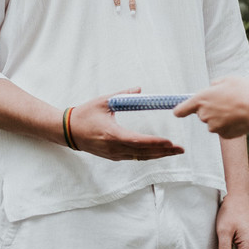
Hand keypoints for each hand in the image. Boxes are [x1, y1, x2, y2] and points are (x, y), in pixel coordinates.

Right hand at [69, 88, 184, 160]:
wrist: (68, 131)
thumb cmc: (85, 114)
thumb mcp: (103, 101)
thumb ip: (123, 95)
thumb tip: (139, 89)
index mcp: (112, 134)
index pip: (138, 141)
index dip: (155, 143)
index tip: (170, 142)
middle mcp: (114, 147)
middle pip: (143, 153)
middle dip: (163, 151)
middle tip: (179, 149)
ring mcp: (113, 154)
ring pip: (140, 157)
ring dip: (157, 155)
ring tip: (173, 152)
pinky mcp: (112, 156)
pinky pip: (133, 158)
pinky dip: (146, 156)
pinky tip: (156, 153)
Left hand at [174, 77, 248, 138]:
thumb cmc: (242, 91)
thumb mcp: (227, 79)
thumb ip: (215, 85)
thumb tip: (213, 88)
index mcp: (201, 99)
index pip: (180, 110)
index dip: (180, 110)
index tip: (180, 111)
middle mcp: (204, 115)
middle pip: (202, 114)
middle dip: (211, 109)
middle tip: (225, 101)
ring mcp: (214, 127)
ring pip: (214, 122)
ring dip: (221, 117)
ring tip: (235, 109)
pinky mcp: (224, 135)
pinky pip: (223, 129)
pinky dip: (229, 125)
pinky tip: (239, 118)